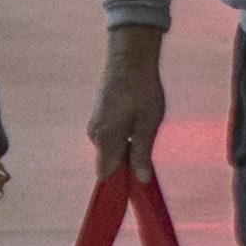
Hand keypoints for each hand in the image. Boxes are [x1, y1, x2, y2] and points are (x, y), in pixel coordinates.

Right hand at [87, 30, 165, 178]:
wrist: (129, 59)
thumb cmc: (142, 90)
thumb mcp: (148, 123)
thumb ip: (142, 153)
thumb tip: (141, 180)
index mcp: (106, 138)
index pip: (106, 174)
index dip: (121, 183)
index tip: (137, 185)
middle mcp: (95, 134)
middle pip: (110, 162)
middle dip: (129, 163)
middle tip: (149, 150)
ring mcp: (95, 126)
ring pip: (112, 149)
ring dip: (128, 148)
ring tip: (145, 128)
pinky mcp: (99, 119)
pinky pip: (111, 138)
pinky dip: (124, 137)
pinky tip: (138, 122)